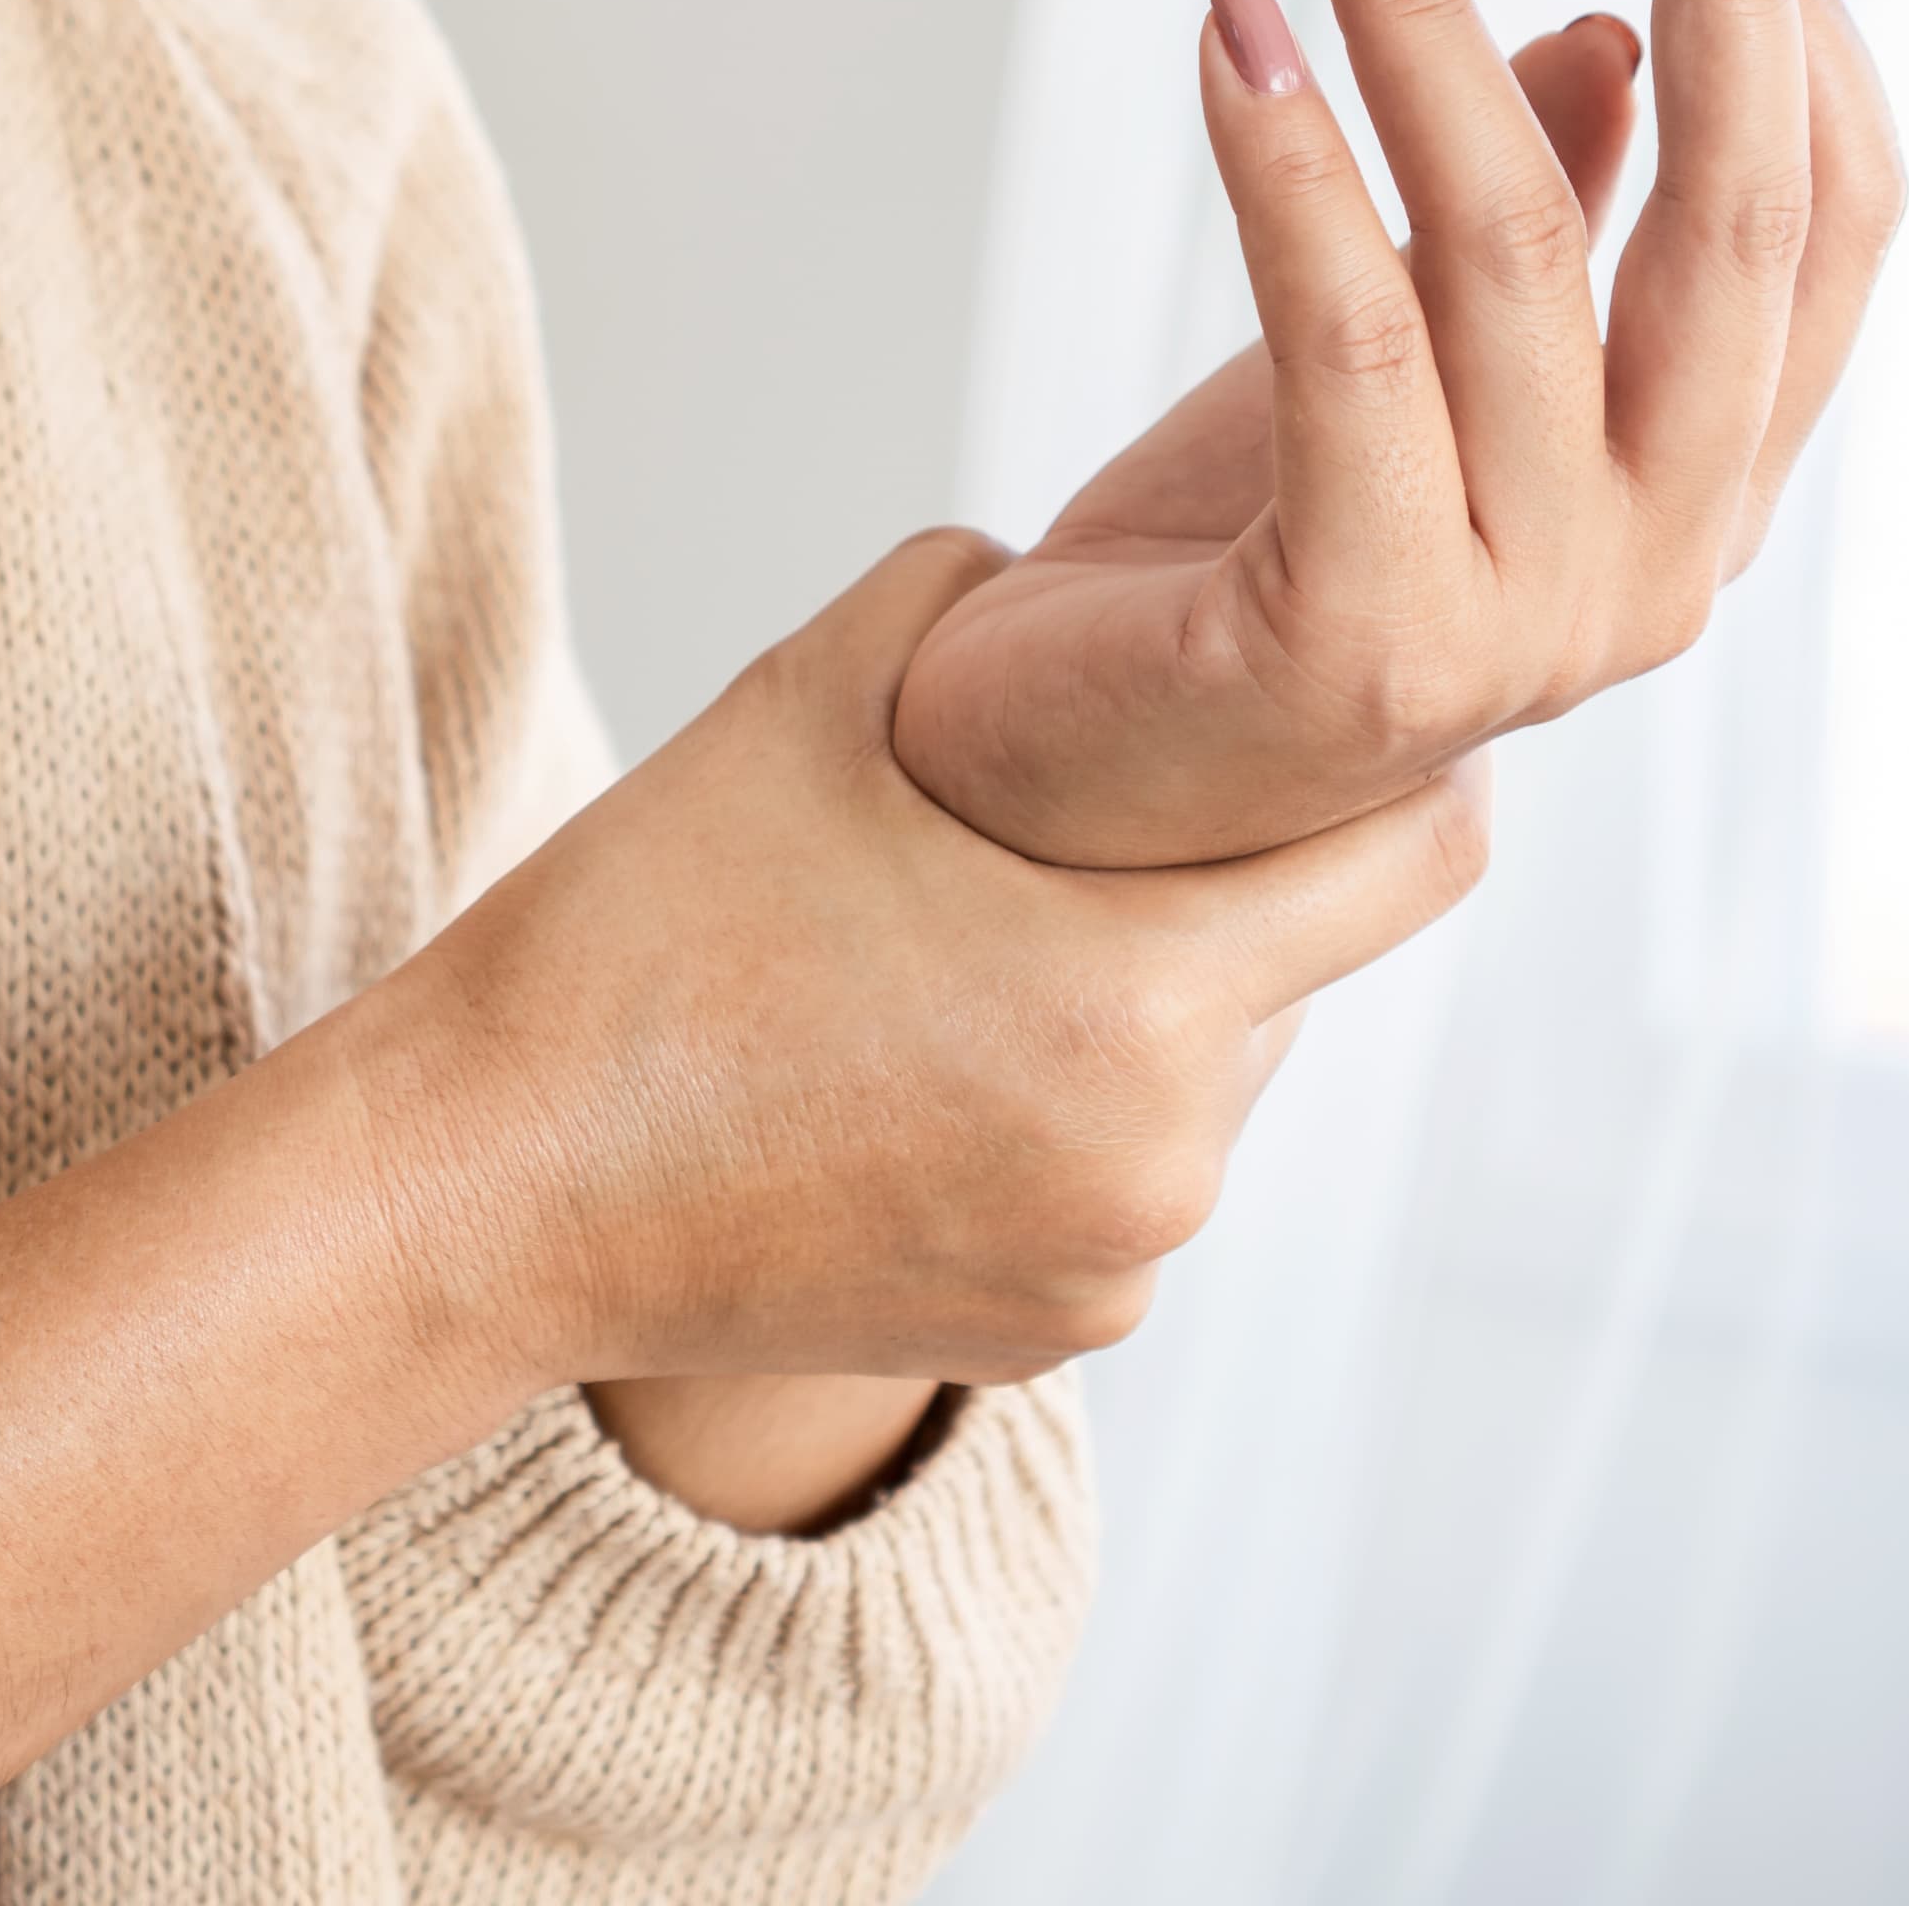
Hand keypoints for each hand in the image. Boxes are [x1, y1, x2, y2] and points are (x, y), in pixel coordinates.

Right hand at [380, 529, 1488, 1387]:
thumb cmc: (641, 930)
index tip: (1346, 710)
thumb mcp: (815, 689)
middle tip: (1102, 819)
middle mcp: (1168, 1156)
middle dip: (1231, 887)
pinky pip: (1127, 1187)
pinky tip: (932, 1064)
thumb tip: (1091, 573)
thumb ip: (990, 595)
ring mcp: (1118, 1267)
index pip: (1421, 855)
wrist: (486, 1188)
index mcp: (1140, 993)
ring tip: (980, 949)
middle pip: (1302, 971)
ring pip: (1212, 1083)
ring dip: (1144, 1006)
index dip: (1404, 765)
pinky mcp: (1055, 1337)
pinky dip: (1071, 1118)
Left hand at [893, 0, 1904, 867]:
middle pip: (1736, 234)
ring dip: (1424, 22)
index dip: (1806, 25)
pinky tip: (1234, 25)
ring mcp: (1525, 625)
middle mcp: (1656, 571)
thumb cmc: (1239, 566)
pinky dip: (1290, 163)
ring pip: (1515, 255)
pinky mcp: (1362, 639)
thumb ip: (1541, 232)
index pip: (1827, 236)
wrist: (1053, 793)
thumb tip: (1615, 36)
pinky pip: (1348, 342)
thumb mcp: (1409, 368)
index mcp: (1698, 498)